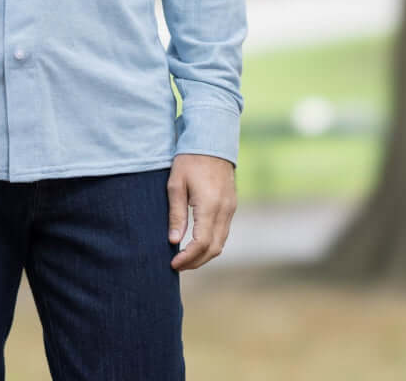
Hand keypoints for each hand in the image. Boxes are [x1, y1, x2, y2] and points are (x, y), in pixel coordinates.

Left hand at [167, 153, 236, 270]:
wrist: (212, 140)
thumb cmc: (189, 160)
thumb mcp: (176, 184)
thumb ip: (176, 214)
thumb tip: (173, 241)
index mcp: (210, 205)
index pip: (202, 243)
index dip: (188, 258)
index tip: (173, 263)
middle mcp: (224, 210)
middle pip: (214, 248)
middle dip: (196, 261)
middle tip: (177, 265)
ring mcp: (231, 208)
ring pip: (221, 242)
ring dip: (204, 254)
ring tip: (185, 257)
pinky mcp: (231, 205)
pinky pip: (223, 232)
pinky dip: (211, 243)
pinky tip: (196, 242)